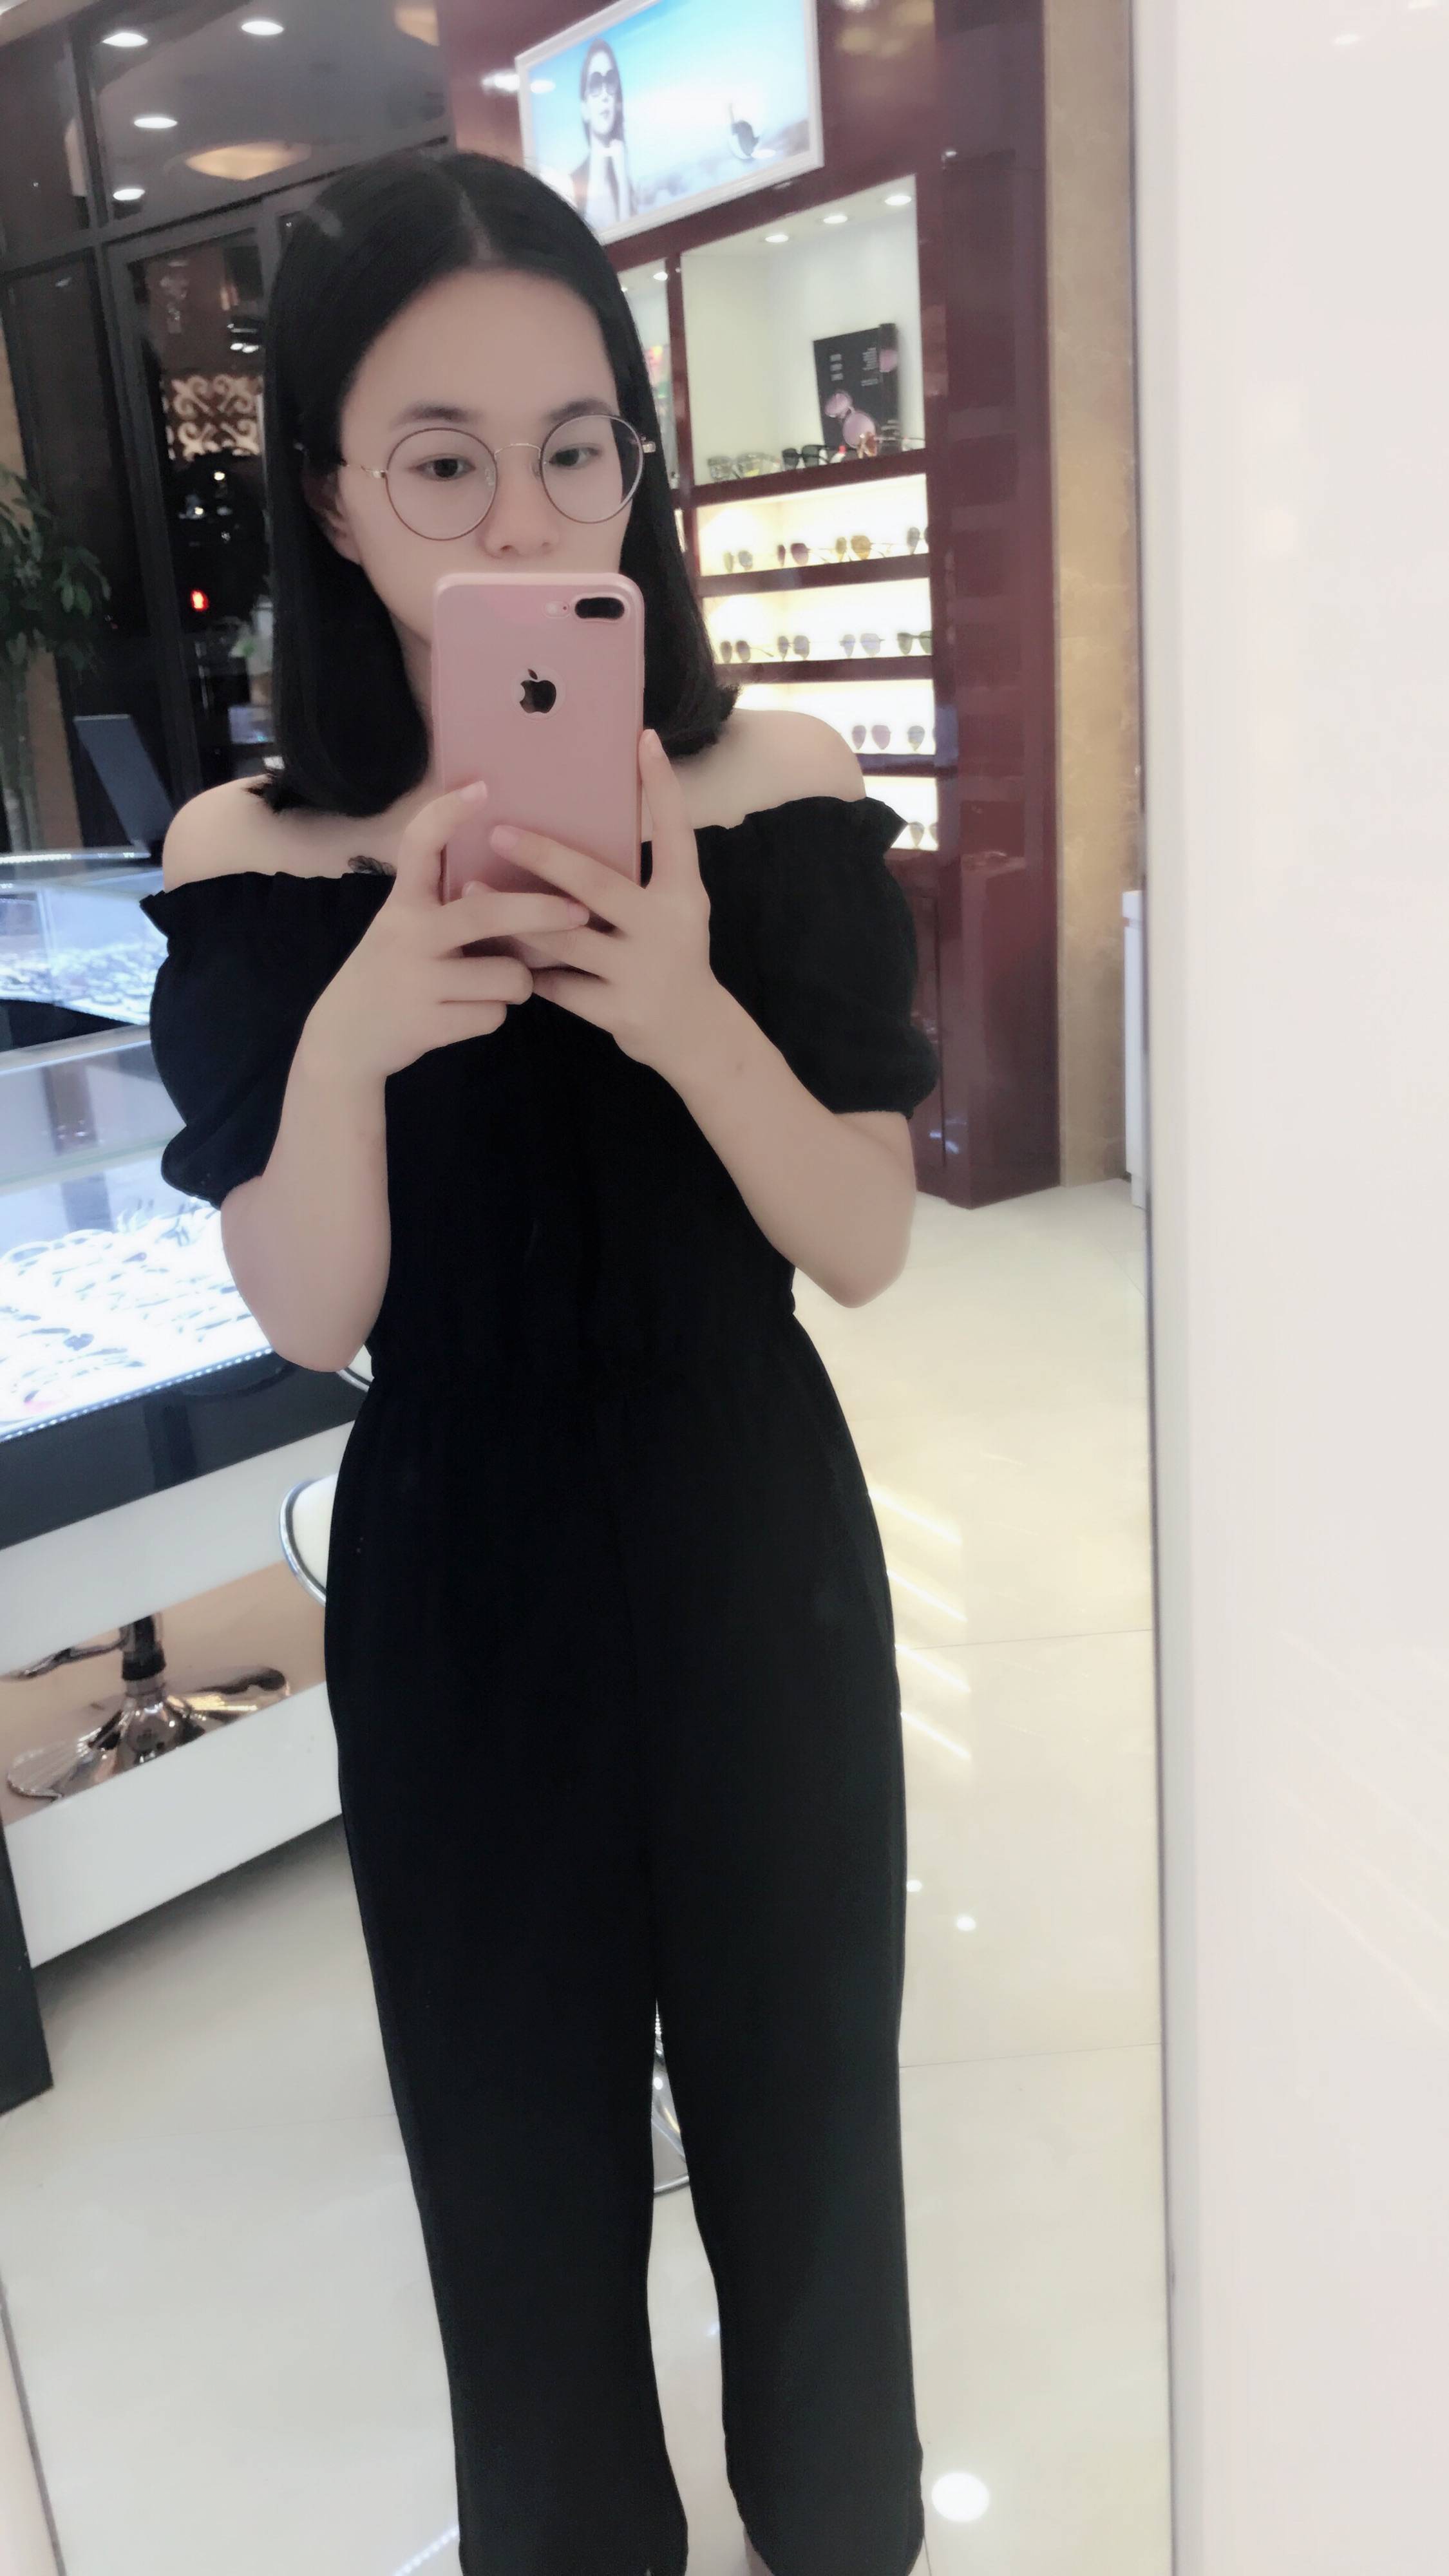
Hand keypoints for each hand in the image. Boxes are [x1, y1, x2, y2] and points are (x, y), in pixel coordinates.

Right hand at [300, 781, 590, 1084]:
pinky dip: (491, 1016)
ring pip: (507, 975)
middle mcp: (408, 934)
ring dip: (517, 983)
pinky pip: (494, 1014)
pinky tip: (463, 1014)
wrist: (345, 1040)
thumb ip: (449, 911)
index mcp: (402, 904)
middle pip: (488, 913)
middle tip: (579, 913)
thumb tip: (530, 898)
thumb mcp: (406, 931)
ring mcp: (418, 980)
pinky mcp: (429, 1023)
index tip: (481, 787)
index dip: (446, 813)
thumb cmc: (395, 975)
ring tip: (492, 986)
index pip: (419, 845)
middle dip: (541, 913)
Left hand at [493, 730, 724, 1081]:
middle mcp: (665, 928)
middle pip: (597, 884)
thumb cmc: (671, 955)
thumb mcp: (673, 909)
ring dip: (513, 915)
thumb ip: (640, 874)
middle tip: (498, 831)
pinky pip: (558, 985)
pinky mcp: (618, 1011)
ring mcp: (640, 971)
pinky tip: (493, 951)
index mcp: (684, 896)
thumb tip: (588, 814)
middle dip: (545, 857)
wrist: (693, 1035)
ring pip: (563, 939)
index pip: (677, 831)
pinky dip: (528, 968)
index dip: (661, 786)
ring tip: (471, 891)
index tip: (641, 739)